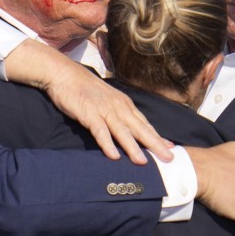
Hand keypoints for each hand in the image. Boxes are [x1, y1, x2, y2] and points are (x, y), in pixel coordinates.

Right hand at [3, 40, 171, 163]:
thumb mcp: (106, 100)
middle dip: (155, 144)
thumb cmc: (84, 88)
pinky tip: (113, 156)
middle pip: (139, 129)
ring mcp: (104, 110)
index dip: (157, 137)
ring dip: (133, 147)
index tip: (170, 148)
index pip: (144, 123)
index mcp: (124, 104)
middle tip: (169, 158)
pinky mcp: (89, 113)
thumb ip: (117, 113)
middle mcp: (118, 107)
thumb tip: (127, 128)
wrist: (64, 73)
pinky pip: (100, 131)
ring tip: (143, 162)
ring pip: (122, 131)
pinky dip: (107, 143)